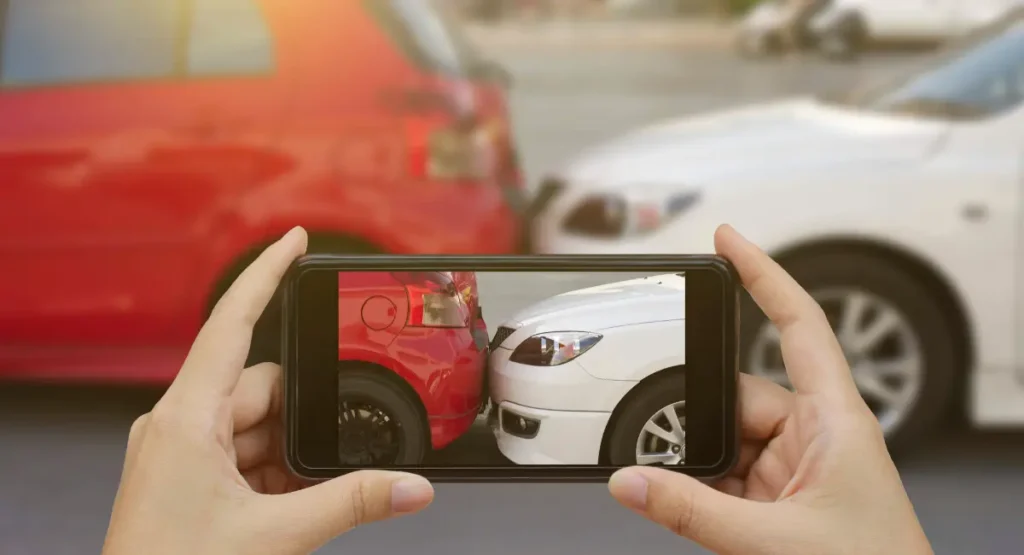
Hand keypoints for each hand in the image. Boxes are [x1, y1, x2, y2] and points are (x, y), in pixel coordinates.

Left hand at [102, 228, 433, 554]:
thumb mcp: (274, 536)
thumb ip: (350, 503)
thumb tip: (410, 486)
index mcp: (185, 420)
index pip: (230, 324)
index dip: (265, 275)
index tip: (294, 241)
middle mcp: (176, 427)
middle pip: (260, 387)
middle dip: (302, 413)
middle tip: (331, 449)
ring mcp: (179, 453)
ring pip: (255, 424)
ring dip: (288, 451)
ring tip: (300, 496)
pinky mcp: (186, 479)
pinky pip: (242, 454)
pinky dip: (273, 472)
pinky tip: (289, 503)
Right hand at [608, 225, 933, 554]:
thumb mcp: (773, 542)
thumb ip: (692, 513)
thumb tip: (631, 483)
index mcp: (836, 420)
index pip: (798, 324)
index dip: (764, 275)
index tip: (727, 241)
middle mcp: (816, 435)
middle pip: (738, 395)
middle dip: (700, 419)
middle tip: (670, 446)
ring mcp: (796, 468)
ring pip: (727, 441)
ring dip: (702, 468)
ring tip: (691, 495)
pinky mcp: (780, 500)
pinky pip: (728, 477)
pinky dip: (705, 491)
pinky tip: (695, 508)